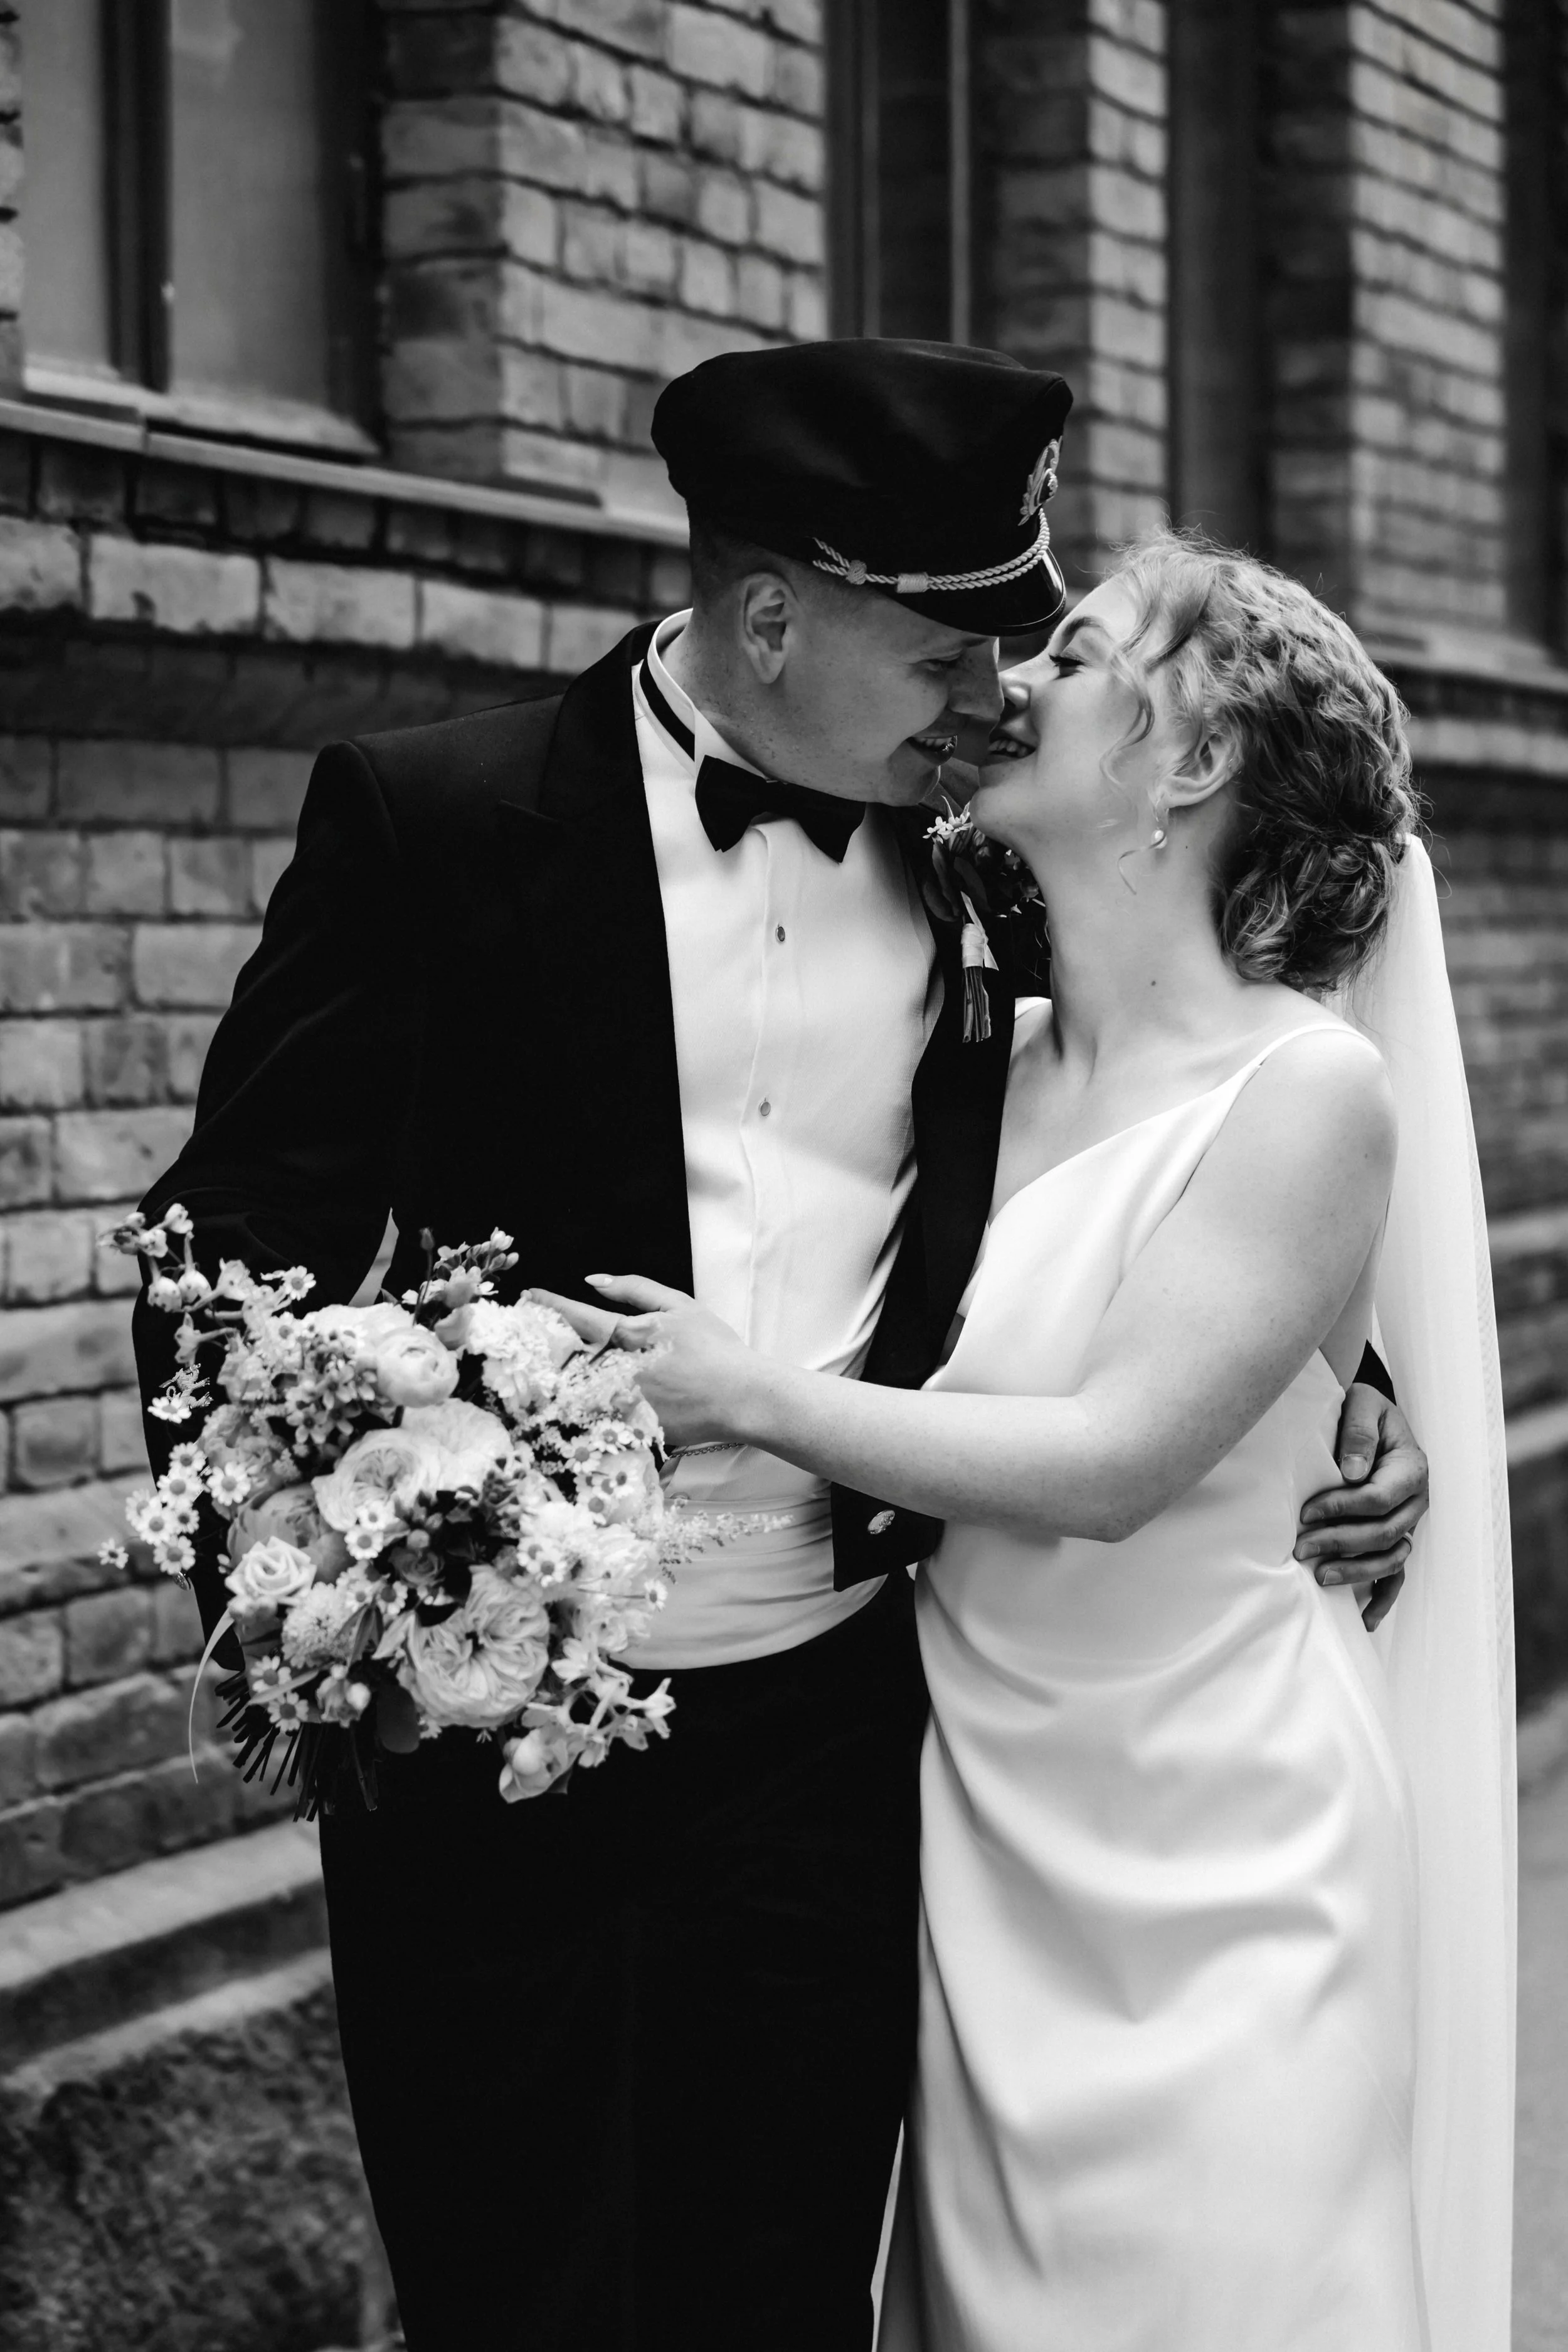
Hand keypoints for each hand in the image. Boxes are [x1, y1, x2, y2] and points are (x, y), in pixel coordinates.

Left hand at [528, 1276, 759, 1449]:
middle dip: (546, 1343)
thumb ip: (633, 1289)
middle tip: (530, 1333)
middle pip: (564, 1356)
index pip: (575, 1316)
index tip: (530, 1296)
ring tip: (545, 1367)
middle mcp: (614, 1371)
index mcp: (625, 1336)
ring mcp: (618, 1403)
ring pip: (573, 1389)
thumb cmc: (714, 1348)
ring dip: (557, 1376)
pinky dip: (583, 1404)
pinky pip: (595, 1415)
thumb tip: (593, 1281)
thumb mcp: (678, 1305)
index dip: (549, 1303)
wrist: (741, 1398)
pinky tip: (578, 1398)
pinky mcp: (627, 1429)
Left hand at [1294, 1386, 1428, 1631]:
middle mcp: (1416, 1501)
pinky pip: (1397, 1574)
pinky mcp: (1399, 1537)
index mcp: (1411, 1468)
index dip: (1342, 1508)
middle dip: (1340, 1543)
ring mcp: (1410, 1523)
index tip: (1307, 1511)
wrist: (1375, 1417)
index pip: (1378, 1498)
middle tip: (1300, 1548)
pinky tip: (1364, 1620)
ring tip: (1319, 1577)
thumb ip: (1358, 1433)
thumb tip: (1350, 1473)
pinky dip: (1383, 1598)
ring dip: (1356, 1572)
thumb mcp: (1362, 1404)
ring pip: (1391, 1558)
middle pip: (1383, 1533)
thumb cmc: (1365, 1410)